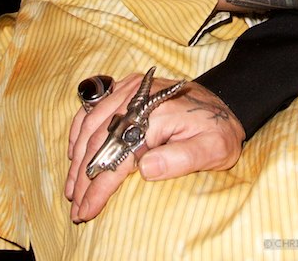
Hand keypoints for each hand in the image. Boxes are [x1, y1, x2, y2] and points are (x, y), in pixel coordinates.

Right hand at [65, 73, 245, 222]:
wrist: (226, 103)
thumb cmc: (218, 132)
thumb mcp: (212, 150)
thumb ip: (180, 160)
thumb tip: (144, 169)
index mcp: (158, 116)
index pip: (119, 156)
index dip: (99, 187)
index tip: (85, 210)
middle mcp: (141, 98)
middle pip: (100, 140)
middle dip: (83, 176)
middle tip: (74, 204)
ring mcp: (133, 89)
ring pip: (92, 123)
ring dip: (78, 155)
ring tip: (71, 185)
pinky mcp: (131, 86)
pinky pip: (96, 106)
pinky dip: (81, 128)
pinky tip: (75, 149)